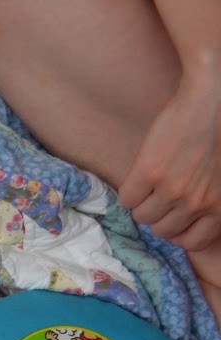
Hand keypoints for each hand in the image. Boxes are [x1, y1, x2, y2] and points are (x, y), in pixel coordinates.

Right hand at [119, 72, 220, 251]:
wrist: (212, 97)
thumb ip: (211, 197)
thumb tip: (186, 215)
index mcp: (220, 204)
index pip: (192, 242)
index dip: (179, 231)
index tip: (174, 217)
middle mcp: (198, 202)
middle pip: (162, 230)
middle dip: (158, 215)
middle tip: (158, 197)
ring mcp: (172, 189)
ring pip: (143, 216)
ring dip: (141, 204)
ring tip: (148, 186)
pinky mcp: (150, 173)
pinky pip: (127, 199)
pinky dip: (129, 192)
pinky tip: (139, 177)